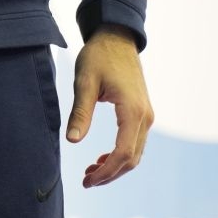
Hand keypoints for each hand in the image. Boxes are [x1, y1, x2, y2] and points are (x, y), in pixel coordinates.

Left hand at [66, 25, 153, 187]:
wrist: (116, 37)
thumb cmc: (99, 55)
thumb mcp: (84, 81)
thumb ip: (80, 112)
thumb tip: (72, 141)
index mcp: (132, 110)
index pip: (123, 152)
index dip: (106, 170)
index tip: (87, 179)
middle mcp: (145, 116)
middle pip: (132, 158)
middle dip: (110, 174)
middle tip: (87, 181)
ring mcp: (146, 115)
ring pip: (135, 153)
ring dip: (115, 166)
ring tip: (91, 172)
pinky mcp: (142, 112)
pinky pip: (135, 142)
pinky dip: (120, 155)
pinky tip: (102, 159)